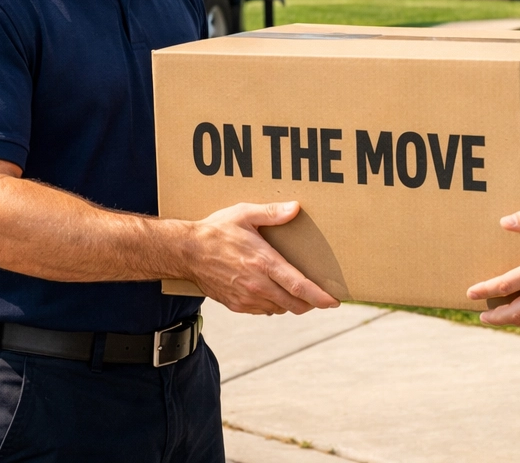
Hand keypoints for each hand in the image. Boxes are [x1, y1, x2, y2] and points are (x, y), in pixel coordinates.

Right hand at [182, 201, 339, 315]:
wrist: (186, 252)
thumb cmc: (216, 230)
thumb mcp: (244, 214)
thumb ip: (271, 213)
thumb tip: (296, 208)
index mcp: (263, 262)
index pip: (299, 286)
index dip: (319, 296)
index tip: (333, 301)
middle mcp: (257, 284)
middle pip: (294, 304)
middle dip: (310, 303)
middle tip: (319, 296)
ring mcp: (246, 298)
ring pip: (280, 308)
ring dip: (291, 303)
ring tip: (294, 290)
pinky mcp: (236, 305)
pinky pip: (263, 311)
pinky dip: (273, 304)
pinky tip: (271, 292)